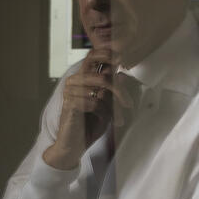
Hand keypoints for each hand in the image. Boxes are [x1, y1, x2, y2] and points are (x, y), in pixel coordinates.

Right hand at [42, 50, 134, 169]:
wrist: (74, 145)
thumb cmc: (91, 124)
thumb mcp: (106, 105)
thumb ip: (111, 90)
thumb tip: (122, 73)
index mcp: (84, 77)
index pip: (93, 56)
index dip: (108, 53)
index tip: (124, 58)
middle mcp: (75, 80)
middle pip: (102, 74)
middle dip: (120, 90)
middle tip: (128, 104)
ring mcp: (71, 91)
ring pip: (102, 89)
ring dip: (114, 108)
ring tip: (118, 120)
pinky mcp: (70, 103)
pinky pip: (95, 103)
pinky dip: (105, 114)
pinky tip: (105, 121)